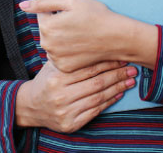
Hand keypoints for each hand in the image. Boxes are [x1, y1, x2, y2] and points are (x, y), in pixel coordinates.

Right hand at [15, 59, 136, 132]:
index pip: (88, 69)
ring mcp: (66, 111)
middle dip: (117, 75)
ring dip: (117, 89)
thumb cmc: (45, 81)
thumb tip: (92, 39)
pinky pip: (95, 111)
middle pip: (96, 83)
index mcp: (57, 77)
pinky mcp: (71, 123)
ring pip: (98, 98)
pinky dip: (109, 102)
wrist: (31, 106)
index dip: (107, 63)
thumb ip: (68, 56)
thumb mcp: (51, 65)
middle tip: (131, 69)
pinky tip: (118, 94)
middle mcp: (61, 95)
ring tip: (130, 81)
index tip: (121, 57)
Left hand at [21, 0, 124, 71]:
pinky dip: (66, 51)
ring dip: (61, 39)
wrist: (116, 38)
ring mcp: (55, 58)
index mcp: (46, 26)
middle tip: (78, 25)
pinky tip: (80, 47)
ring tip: (80, 36)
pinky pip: (59, 56)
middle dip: (58, 26)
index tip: (73, 14)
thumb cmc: (95, 15)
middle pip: (46, 30)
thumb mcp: (70, 0)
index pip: (43, 14)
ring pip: (52, 43)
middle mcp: (47, 44)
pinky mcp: (64, 68)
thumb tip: (22, 5)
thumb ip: (43, 2)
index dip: (58, 12)